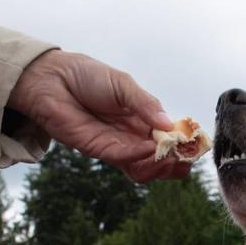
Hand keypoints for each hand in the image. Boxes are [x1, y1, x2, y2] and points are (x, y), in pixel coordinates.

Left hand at [8, 50, 190, 182]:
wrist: (52, 78)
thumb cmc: (87, 76)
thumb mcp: (124, 85)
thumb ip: (146, 104)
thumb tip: (170, 125)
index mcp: (142, 118)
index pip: (167, 139)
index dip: (181, 145)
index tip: (193, 145)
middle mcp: (131, 135)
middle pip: (158, 160)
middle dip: (174, 162)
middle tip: (184, 159)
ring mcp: (116, 145)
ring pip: (144, 168)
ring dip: (159, 166)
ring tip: (169, 157)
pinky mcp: (99, 151)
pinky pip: (123, 160)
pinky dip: (138, 157)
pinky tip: (147, 149)